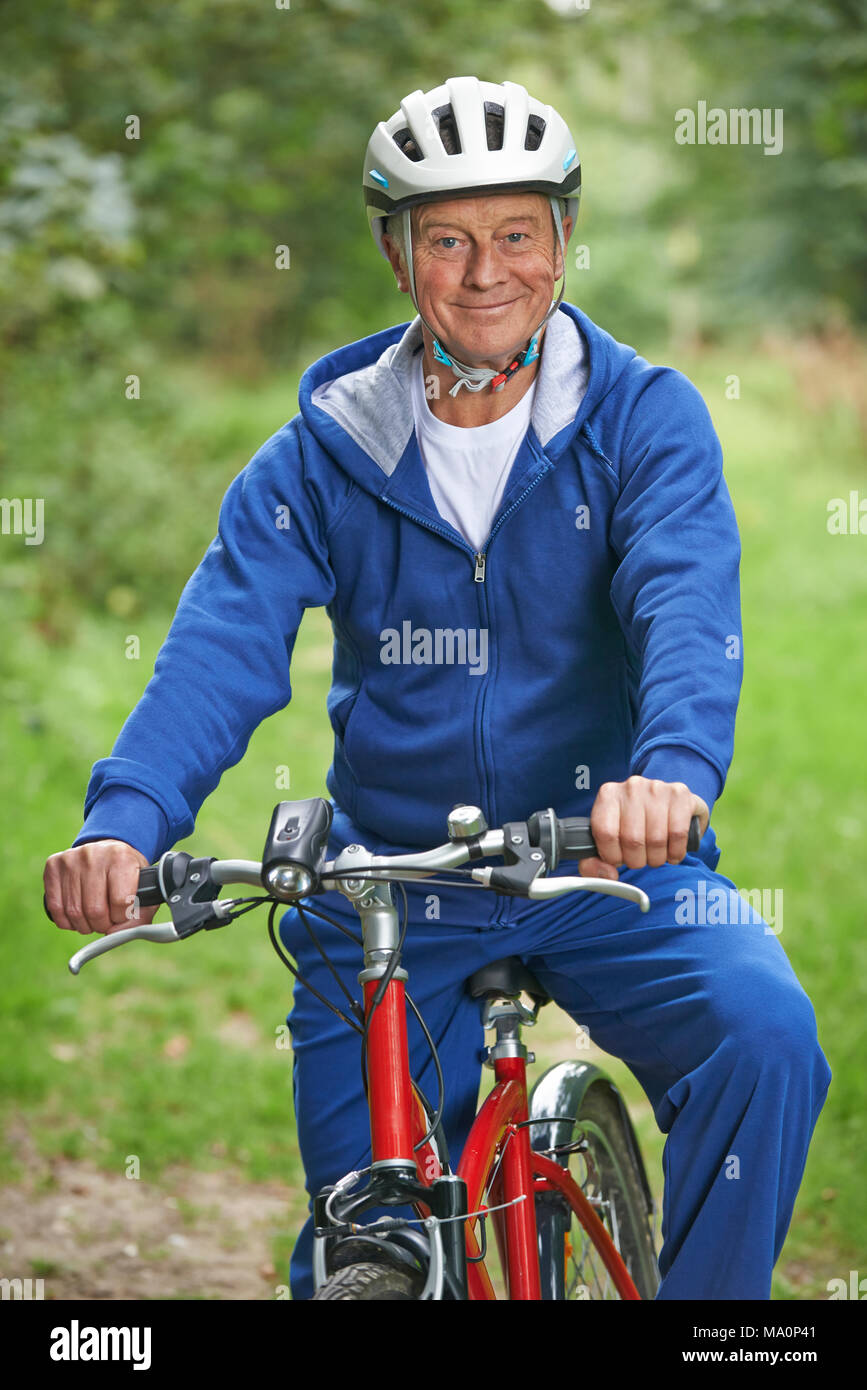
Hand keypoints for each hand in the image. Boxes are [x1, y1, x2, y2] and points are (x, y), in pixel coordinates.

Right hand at [43, 840, 158, 935]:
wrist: (106, 851)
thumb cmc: (126, 873)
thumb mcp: (144, 888)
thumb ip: (139, 915)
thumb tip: (115, 934)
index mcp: (121, 857)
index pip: (120, 902)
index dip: (121, 917)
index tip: (121, 914)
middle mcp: (94, 855)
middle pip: (95, 910)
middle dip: (102, 925)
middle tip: (106, 922)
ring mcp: (71, 859)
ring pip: (74, 912)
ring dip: (85, 925)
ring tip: (93, 920)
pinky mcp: (53, 866)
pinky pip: (55, 907)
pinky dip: (66, 921)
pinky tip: (77, 917)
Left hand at [579, 776, 708, 880]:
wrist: (670, 806)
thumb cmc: (636, 825)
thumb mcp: (609, 841)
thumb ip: (594, 863)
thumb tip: (608, 875)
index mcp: (608, 795)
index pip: (605, 833)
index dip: (613, 856)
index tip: (619, 859)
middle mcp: (631, 787)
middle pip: (632, 839)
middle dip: (637, 860)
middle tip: (640, 859)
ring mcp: (657, 788)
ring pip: (656, 839)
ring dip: (657, 858)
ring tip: (656, 855)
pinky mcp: (680, 794)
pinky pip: (677, 834)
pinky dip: (676, 852)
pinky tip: (672, 852)